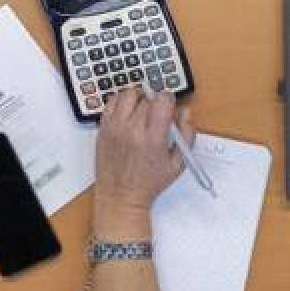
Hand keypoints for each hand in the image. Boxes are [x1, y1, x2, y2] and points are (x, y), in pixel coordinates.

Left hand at [93, 88, 194, 235]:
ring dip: (138, 97)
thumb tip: (185, 113)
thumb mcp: (177, 164)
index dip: (169, 98)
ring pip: (128, 94)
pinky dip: (121, 101)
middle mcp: (132, 130)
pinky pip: (111, 102)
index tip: (170, 104)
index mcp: (153, 138)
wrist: (120, 196)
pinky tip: (127, 110)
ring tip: (142, 107)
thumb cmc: (148, 183)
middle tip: (157, 113)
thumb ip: (186, 135)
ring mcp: (115, 128)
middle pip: (147, 98)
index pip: (162, 100)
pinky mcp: (103, 129)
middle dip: (155, 101)